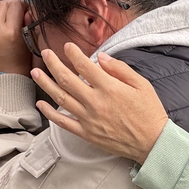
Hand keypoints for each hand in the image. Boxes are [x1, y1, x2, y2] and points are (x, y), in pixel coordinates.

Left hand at [0, 0, 31, 79]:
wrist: (3, 84)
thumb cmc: (18, 69)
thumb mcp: (31, 47)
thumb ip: (30, 26)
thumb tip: (27, 11)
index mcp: (12, 34)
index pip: (16, 6)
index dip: (22, 5)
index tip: (24, 10)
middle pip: (2, 4)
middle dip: (10, 5)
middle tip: (15, 12)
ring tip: (1, 11)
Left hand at [31, 44, 168, 163]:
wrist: (152, 142)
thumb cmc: (149, 112)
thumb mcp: (142, 85)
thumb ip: (120, 69)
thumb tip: (100, 58)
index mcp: (109, 88)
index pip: (85, 66)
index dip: (73, 54)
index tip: (67, 46)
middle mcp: (95, 102)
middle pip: (67, 79)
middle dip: (54, 63)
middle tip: (46, 53)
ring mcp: (88, 119)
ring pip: (61, 98)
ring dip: (46, 83)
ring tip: (36, 72)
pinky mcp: (86, 133)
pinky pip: (63, 122)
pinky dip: (50, 113)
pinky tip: (41, 104)